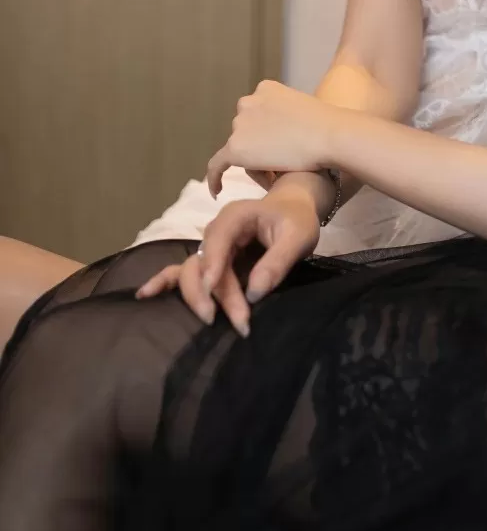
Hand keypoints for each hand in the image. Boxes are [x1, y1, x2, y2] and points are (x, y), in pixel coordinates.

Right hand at [134, 187, 320, 334]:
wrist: (293, 210)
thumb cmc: (296, 220)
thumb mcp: (298, 236)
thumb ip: (277, 261)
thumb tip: (253, 292)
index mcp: (235, 217)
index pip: (218, 241)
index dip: (214, 267)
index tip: (213, 290)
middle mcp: (216, 230)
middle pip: (204, 263)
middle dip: (214, 293)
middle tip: (238, 321)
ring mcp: (209, 245)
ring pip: (193, 272)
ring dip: (199, 297)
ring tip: (211, 320)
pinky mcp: (209, 259)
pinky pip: (181, 270)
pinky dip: (163, 281)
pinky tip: (143, 295)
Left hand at [206, 79, 337, 197]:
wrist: (329, 136)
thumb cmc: (326, 125)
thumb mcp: (303, 110)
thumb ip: (287, 117)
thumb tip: (285, 134)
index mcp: (265, 89)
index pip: (257, 114)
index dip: (268, 132)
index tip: (282, 146)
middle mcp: (248, 103)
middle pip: (246, 131)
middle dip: (260, 145)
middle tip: (284, 163)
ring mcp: (240, 125)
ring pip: (241, 150)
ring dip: (255, 161)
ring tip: (280, 175)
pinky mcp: (236, 148)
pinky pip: (218, 165)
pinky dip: (216, 178)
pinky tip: (217, 191)